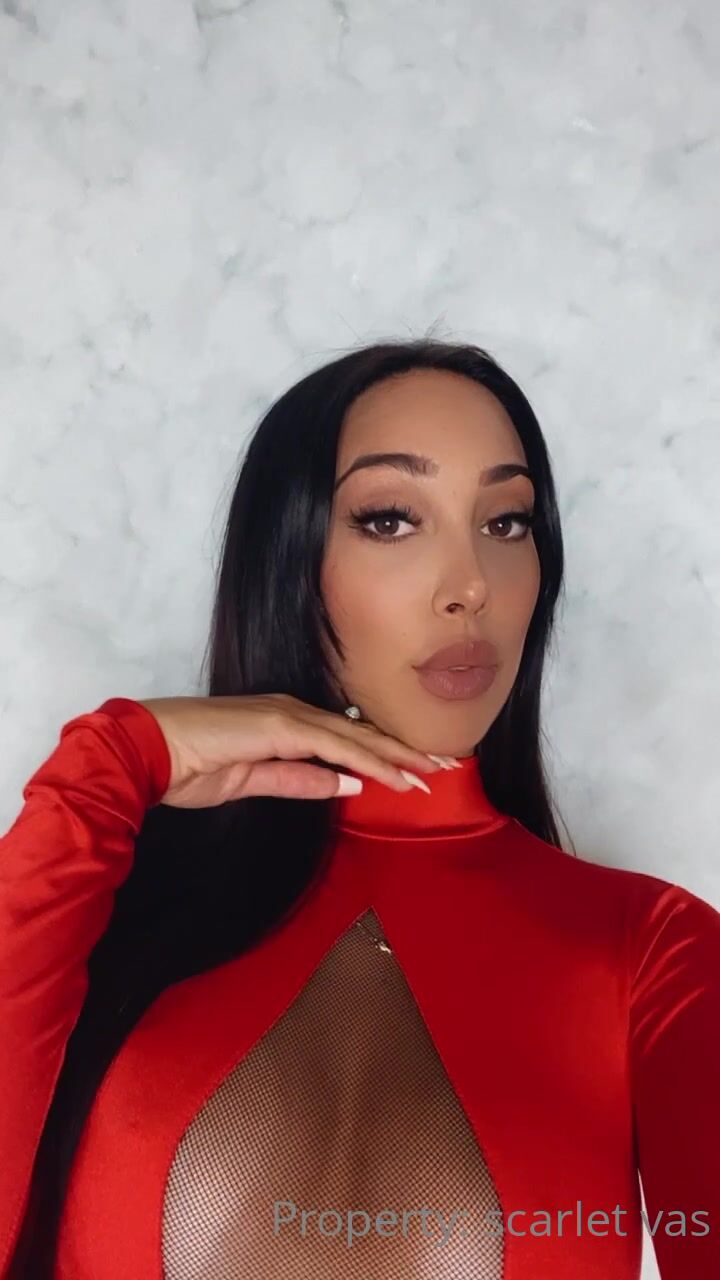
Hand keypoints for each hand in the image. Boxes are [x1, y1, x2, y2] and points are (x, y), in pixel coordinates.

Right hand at [138, 694, 454, 808]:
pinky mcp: (280, 726)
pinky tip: (391, 776)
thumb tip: (347, 788)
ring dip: (396, 756)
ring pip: (355, 737)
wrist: (148, 751)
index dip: (385, 754)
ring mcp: (288, 716)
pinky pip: (334, 746)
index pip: (347, 740)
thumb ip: (299, 782)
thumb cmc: (189, 766)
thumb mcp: (253, 781)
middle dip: (405, 750)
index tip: (419, 769)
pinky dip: (366, 761)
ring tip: (432, 772)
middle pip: (362, 733)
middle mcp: (294, 712)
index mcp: (287, 723)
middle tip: (447, 764)